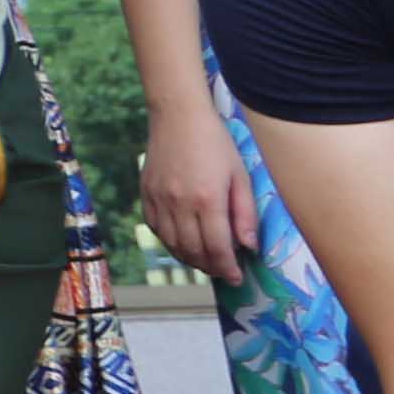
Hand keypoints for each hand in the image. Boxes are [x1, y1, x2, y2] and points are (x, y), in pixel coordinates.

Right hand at [135, 98, 258, 284]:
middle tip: (224, 273)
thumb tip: (248, 246)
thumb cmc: (216, 144)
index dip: (228, 268)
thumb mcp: (240, 176)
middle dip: (211, 267)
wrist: (178, 116)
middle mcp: (179, 203)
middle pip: (193, 250)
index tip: (237, 278)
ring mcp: (159, 199)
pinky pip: (155, 228)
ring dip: (190, 259)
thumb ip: (245, 214)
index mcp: (207, 200)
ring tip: (205, 262)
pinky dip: (170, 242)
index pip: (217, 247)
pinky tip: (183, 242)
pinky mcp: (146, 193)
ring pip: (172, 243)